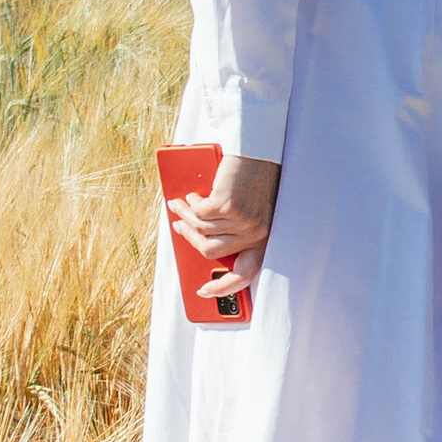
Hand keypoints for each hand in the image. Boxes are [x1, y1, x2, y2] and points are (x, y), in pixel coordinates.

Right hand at [170, 154, 279, 297]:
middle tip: (178, 227)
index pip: (245, 274)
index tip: (204, 292)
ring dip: (186, 218)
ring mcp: (242, 221)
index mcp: (263, 238)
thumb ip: (236, 228)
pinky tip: (192, 196)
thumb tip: (204, 240)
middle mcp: (255, 233)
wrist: (260, 148)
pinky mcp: (227, 206)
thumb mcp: (251, 207)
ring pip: (201, 231)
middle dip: (189, 239)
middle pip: (211, 252)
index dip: (224, 287)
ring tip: (179, 205)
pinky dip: (191, 205)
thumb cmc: (255, 177)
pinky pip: (199, 214)